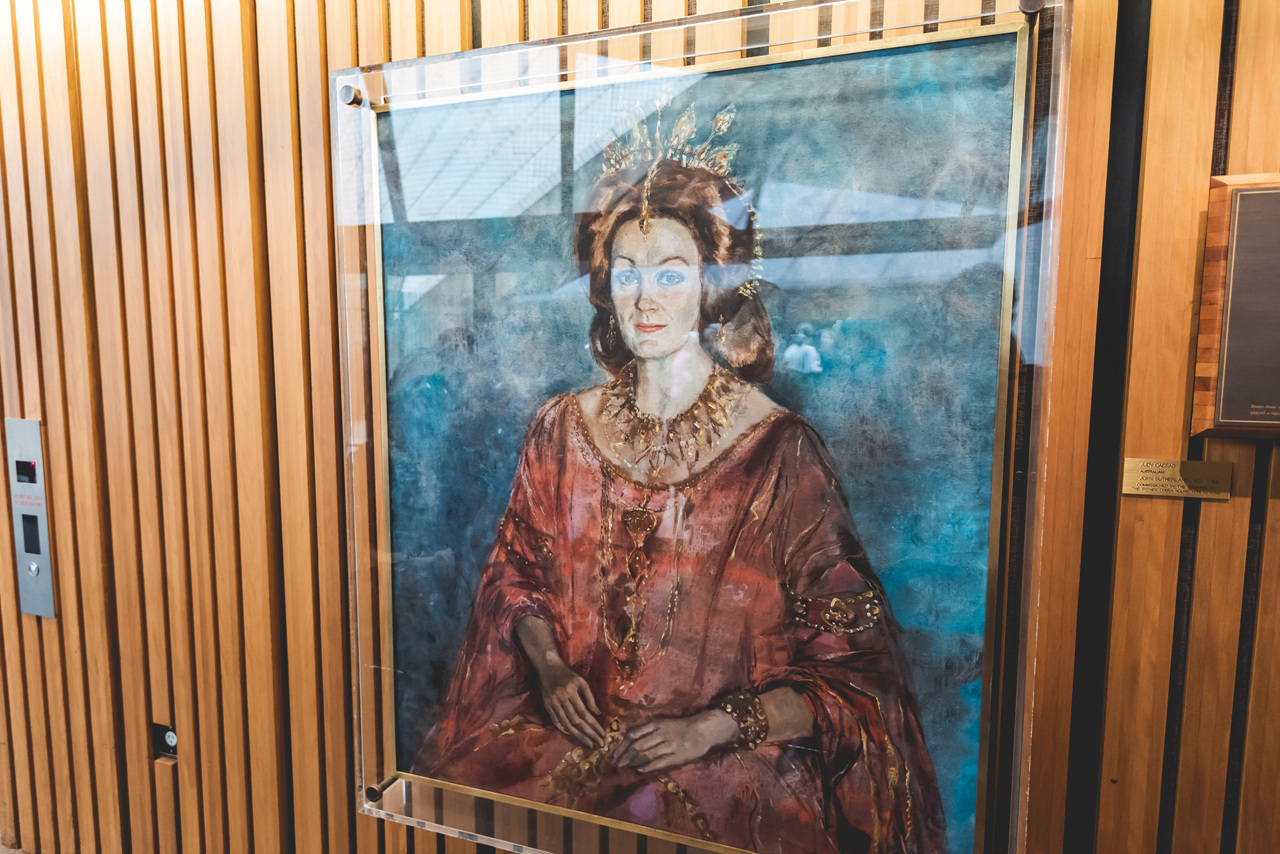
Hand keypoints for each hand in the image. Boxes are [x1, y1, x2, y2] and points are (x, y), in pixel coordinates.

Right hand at [534, 661, 606, 748]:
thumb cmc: (567, 674)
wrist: (547, 667)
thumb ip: (590, 697)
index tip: (602, 735)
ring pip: (566, 724)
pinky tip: (573, 734)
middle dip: (588, 734)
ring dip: (578, 735)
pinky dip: (564, 729)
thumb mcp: (581, 681)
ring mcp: (553, 704)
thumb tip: (597, 713)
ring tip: (588, 743)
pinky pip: (556, 721)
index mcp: (571, 692)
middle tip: (599, 743)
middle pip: (576, 721)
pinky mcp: (547, 706)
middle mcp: (561, 700)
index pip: (584, 713)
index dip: (594, 726)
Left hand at [615, 711, 736, 772]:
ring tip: (626, 766)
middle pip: (637, 746)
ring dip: (633, 761)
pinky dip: (647, 766)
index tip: (615, 753)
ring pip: (646, 754)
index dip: (622, 745)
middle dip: (625, 755)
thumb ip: (648, 729)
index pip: (634, 734)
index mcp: (656, 724)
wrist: (703, 729)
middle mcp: (661, 733)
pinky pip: (658, 762)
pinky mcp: (677, 756)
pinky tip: (639, 769)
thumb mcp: (663, 723)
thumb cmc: (681, 726)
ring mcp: (669, 745)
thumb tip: (628, 738)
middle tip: (617, 763)